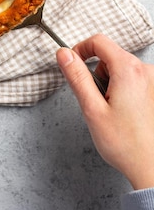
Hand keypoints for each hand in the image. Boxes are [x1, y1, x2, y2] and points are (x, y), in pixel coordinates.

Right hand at [57, 34, 153, 189]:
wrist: (151, 167)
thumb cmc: (125, 144)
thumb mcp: (92, 109)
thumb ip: (77, 77)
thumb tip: (63, 54)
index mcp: (128, 70)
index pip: (99, 41)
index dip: (81, 49)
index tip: (72, 63)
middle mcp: (145, 70)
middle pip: (110, 55)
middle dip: (97, 72)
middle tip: (95, 99)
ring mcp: (153, 81)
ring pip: (121, 68)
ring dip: (110, 82)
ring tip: (111, 109)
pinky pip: (133, 79)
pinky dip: (123, 89)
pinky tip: (124, 112)